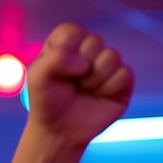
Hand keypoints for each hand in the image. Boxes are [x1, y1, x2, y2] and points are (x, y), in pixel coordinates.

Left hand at [25, 23, 133, 148]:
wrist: (59, 131)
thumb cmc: (46, 102)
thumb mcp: (38, 77)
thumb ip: (55, 58)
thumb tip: (84, 63)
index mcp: (65, 45)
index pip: (72, 31)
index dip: (66, 50)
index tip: (58, 70)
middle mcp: (87, 51)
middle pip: (94, 41)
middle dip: (80, 66)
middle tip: (72, 83)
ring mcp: (106, 65)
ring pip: (111, 56)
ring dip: (94, 79)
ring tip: (84, 91)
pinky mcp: (122, 81)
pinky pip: (124, 74)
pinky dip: (108, 89)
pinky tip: (99, 97)